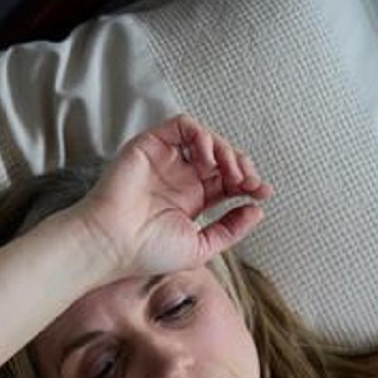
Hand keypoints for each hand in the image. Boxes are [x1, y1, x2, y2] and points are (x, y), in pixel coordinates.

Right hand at [72, 113, 272, 276]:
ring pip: (207, 139)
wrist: (114, 243)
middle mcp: (181, 177)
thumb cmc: (148, 251)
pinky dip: (202, 136)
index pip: (228, 181)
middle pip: (222, 158)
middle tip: (250, 183)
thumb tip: (257, 210)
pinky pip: (183, 126)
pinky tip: (207, 160)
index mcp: (192, 200)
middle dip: (243, 166)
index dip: (249, 183)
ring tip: (232, 173)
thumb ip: (231, 229)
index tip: (262, 193)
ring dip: (227, 150)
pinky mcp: (152, 144)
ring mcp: (167, 160)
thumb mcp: (201, 247)